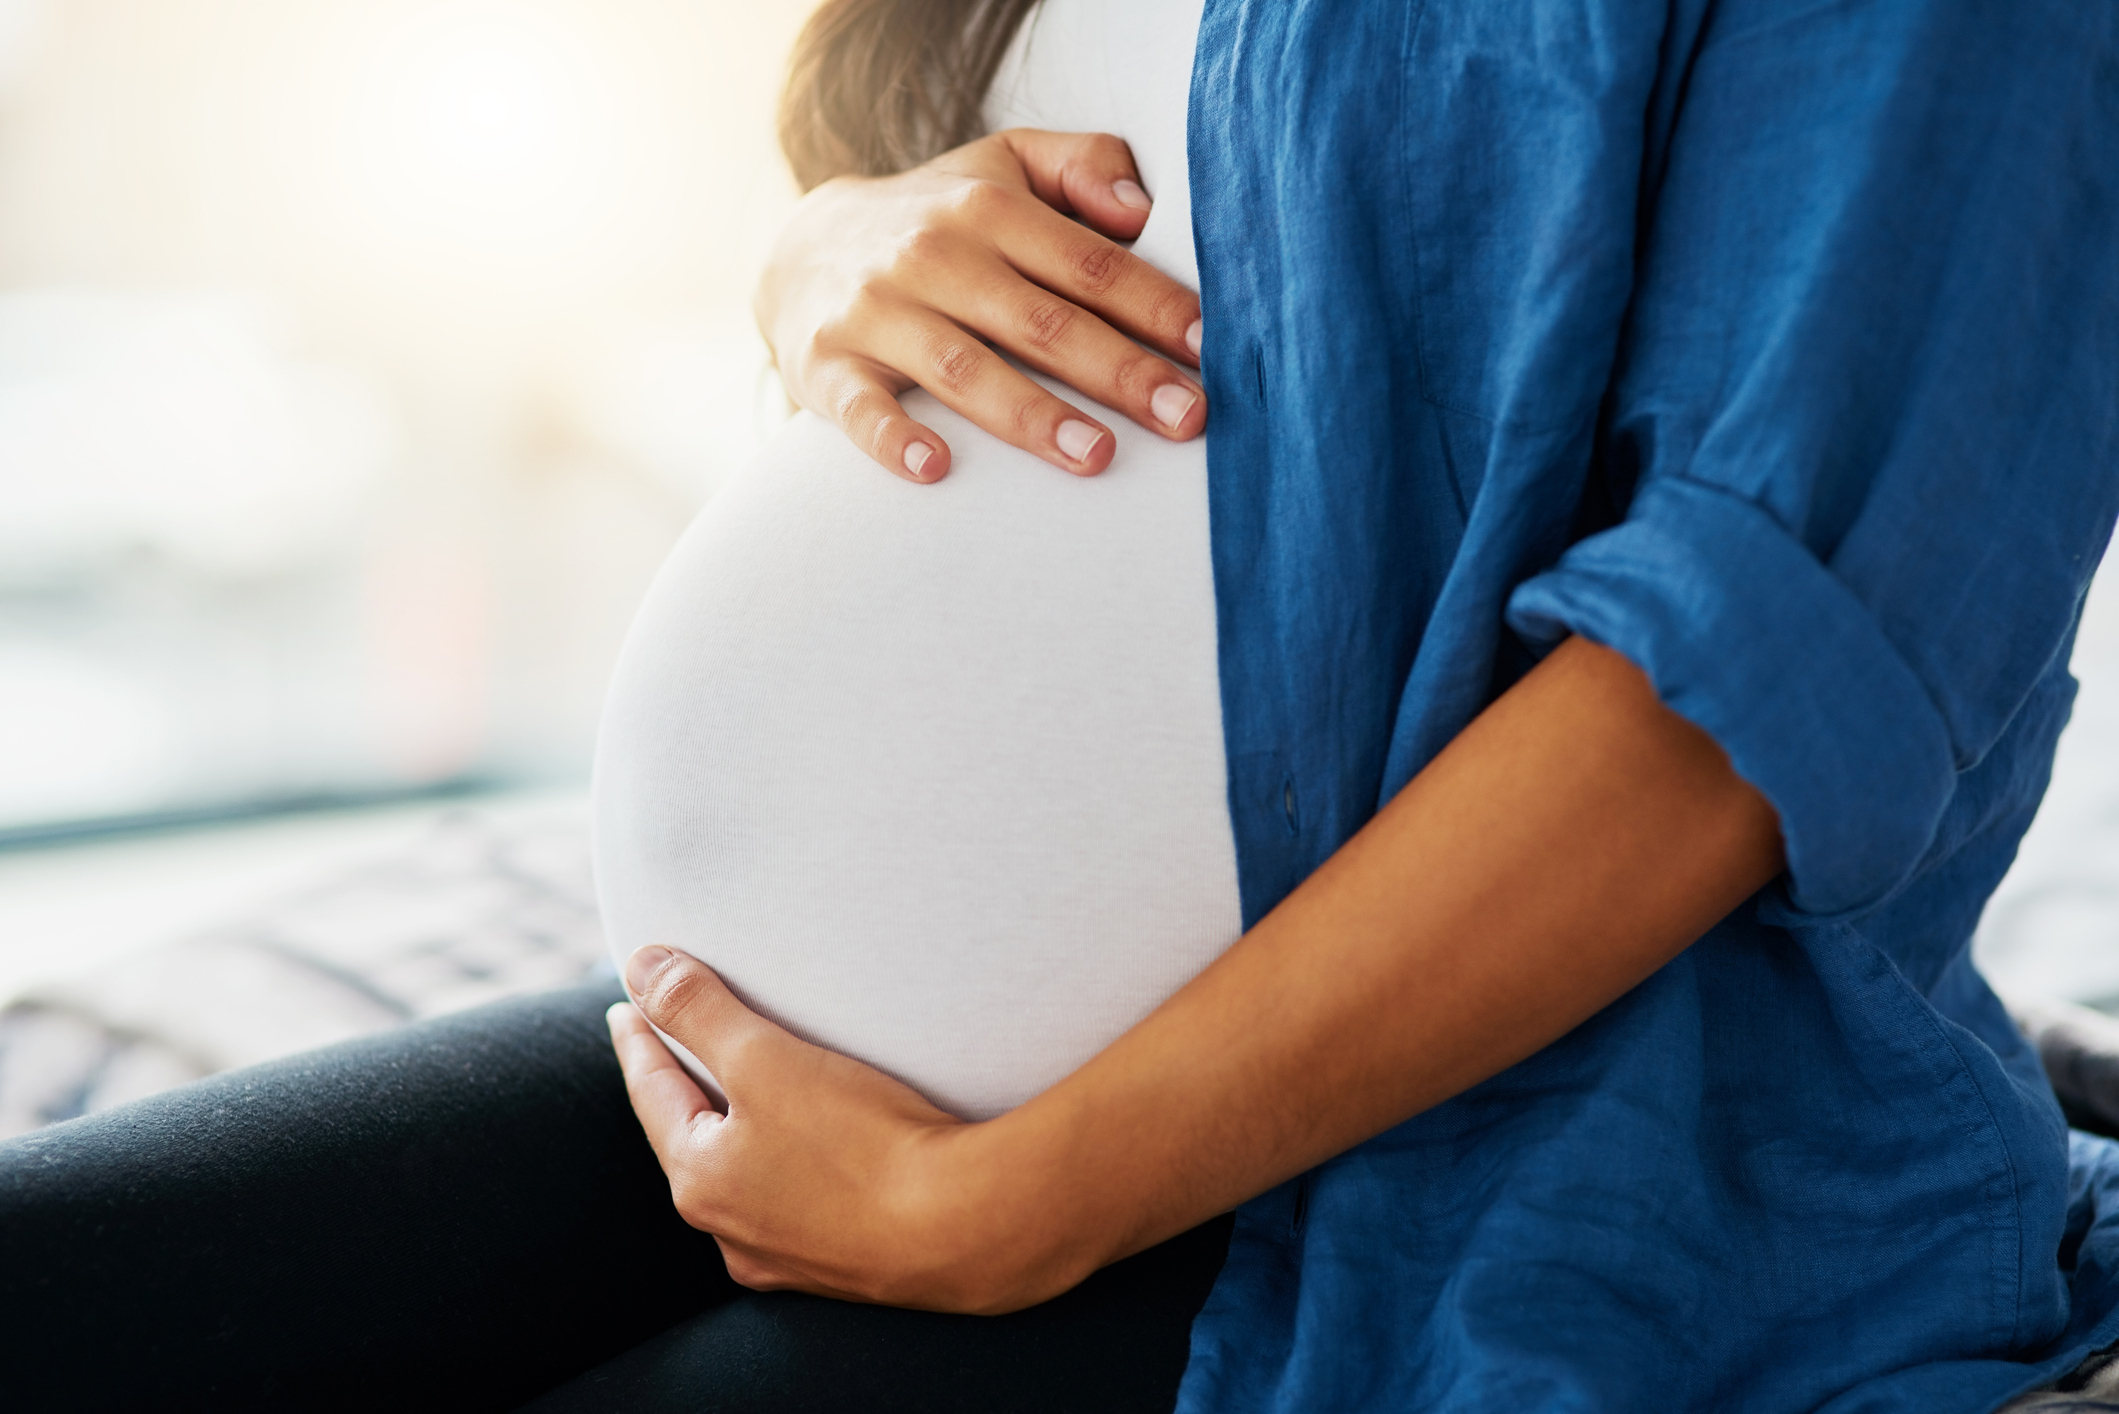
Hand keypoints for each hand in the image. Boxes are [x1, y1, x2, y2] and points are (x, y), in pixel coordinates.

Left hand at [609, 946, 1082, 1312]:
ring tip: (747, 1102)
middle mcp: (731, 1231)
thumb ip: (697, 1010)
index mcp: (700, 1179)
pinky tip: (815, 1163)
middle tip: (676, 1049)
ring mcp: (788, 1257)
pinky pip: (800, 1206)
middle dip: (685, 1091)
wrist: (964, 1229)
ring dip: (740, 1137)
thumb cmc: (861, 1142)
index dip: (639, 1041)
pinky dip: (794, 1172)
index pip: (652, 1092)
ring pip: (746, 1180)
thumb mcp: (765, 1059)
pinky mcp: (846, 1265)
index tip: (625, 1008)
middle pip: (692, 1140)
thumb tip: (639, 968)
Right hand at [756, 129, 1206, 482]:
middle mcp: (934, 255)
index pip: (1088, 262)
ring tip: (1098, 457)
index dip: (1153, 305)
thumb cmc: (939, 219)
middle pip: (1042, 321)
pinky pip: (862, 409)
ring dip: (1033, 416)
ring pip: (965, 369)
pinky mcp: (828, 366)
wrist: (803, 248)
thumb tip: (1142, 207)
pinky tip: (935, 469)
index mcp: (989, 207)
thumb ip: (1080, 166)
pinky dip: (895, 438)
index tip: (1208, 348)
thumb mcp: (1004, 166)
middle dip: (1120, 371)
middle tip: (1187, 418)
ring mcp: (878, 313)